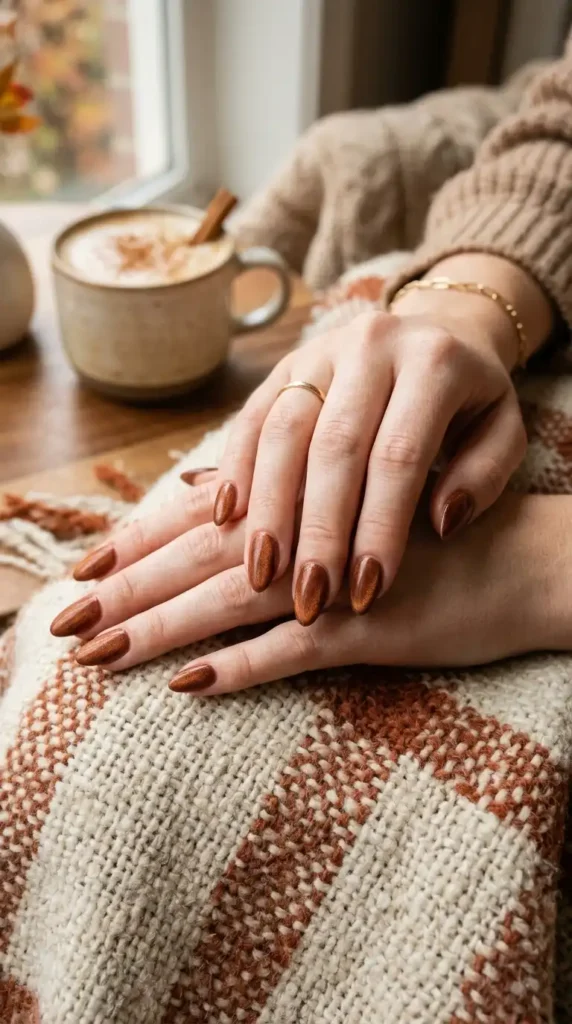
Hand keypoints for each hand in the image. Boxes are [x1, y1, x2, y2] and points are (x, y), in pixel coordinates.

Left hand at [50, 488, 567, 693]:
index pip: (204, 522)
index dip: (139, 545)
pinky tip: (188, 685)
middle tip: (63, 620)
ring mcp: (338, 583)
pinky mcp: (375, 628)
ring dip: (159, 630)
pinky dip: (242, 668)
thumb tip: (208, 502)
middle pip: (201, 562)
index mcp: (306, 502)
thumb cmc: (444, 532)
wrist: (531, 557)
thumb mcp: (362, 503)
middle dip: (127, 590)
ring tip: (98, 655)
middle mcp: (312, 536)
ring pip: (231, 604)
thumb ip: (288, 500)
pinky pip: (296, 652)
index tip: (82, 570)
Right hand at [214, 303, 525, 622]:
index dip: (379, 527)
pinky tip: (227, 521)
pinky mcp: (285, 364)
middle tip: (309, 598)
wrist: (441, 331)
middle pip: (334, 446)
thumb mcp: (504, 433)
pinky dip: (235, 470)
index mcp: (434, 363)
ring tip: (262, 574)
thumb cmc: (472, 402)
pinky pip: (251, 416)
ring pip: (282, 430)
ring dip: (267, 508)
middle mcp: (371, 345)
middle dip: (318, 530)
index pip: (398, 455)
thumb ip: (485, 477)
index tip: (368, 591)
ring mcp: (321, 349)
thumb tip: (440, 522)